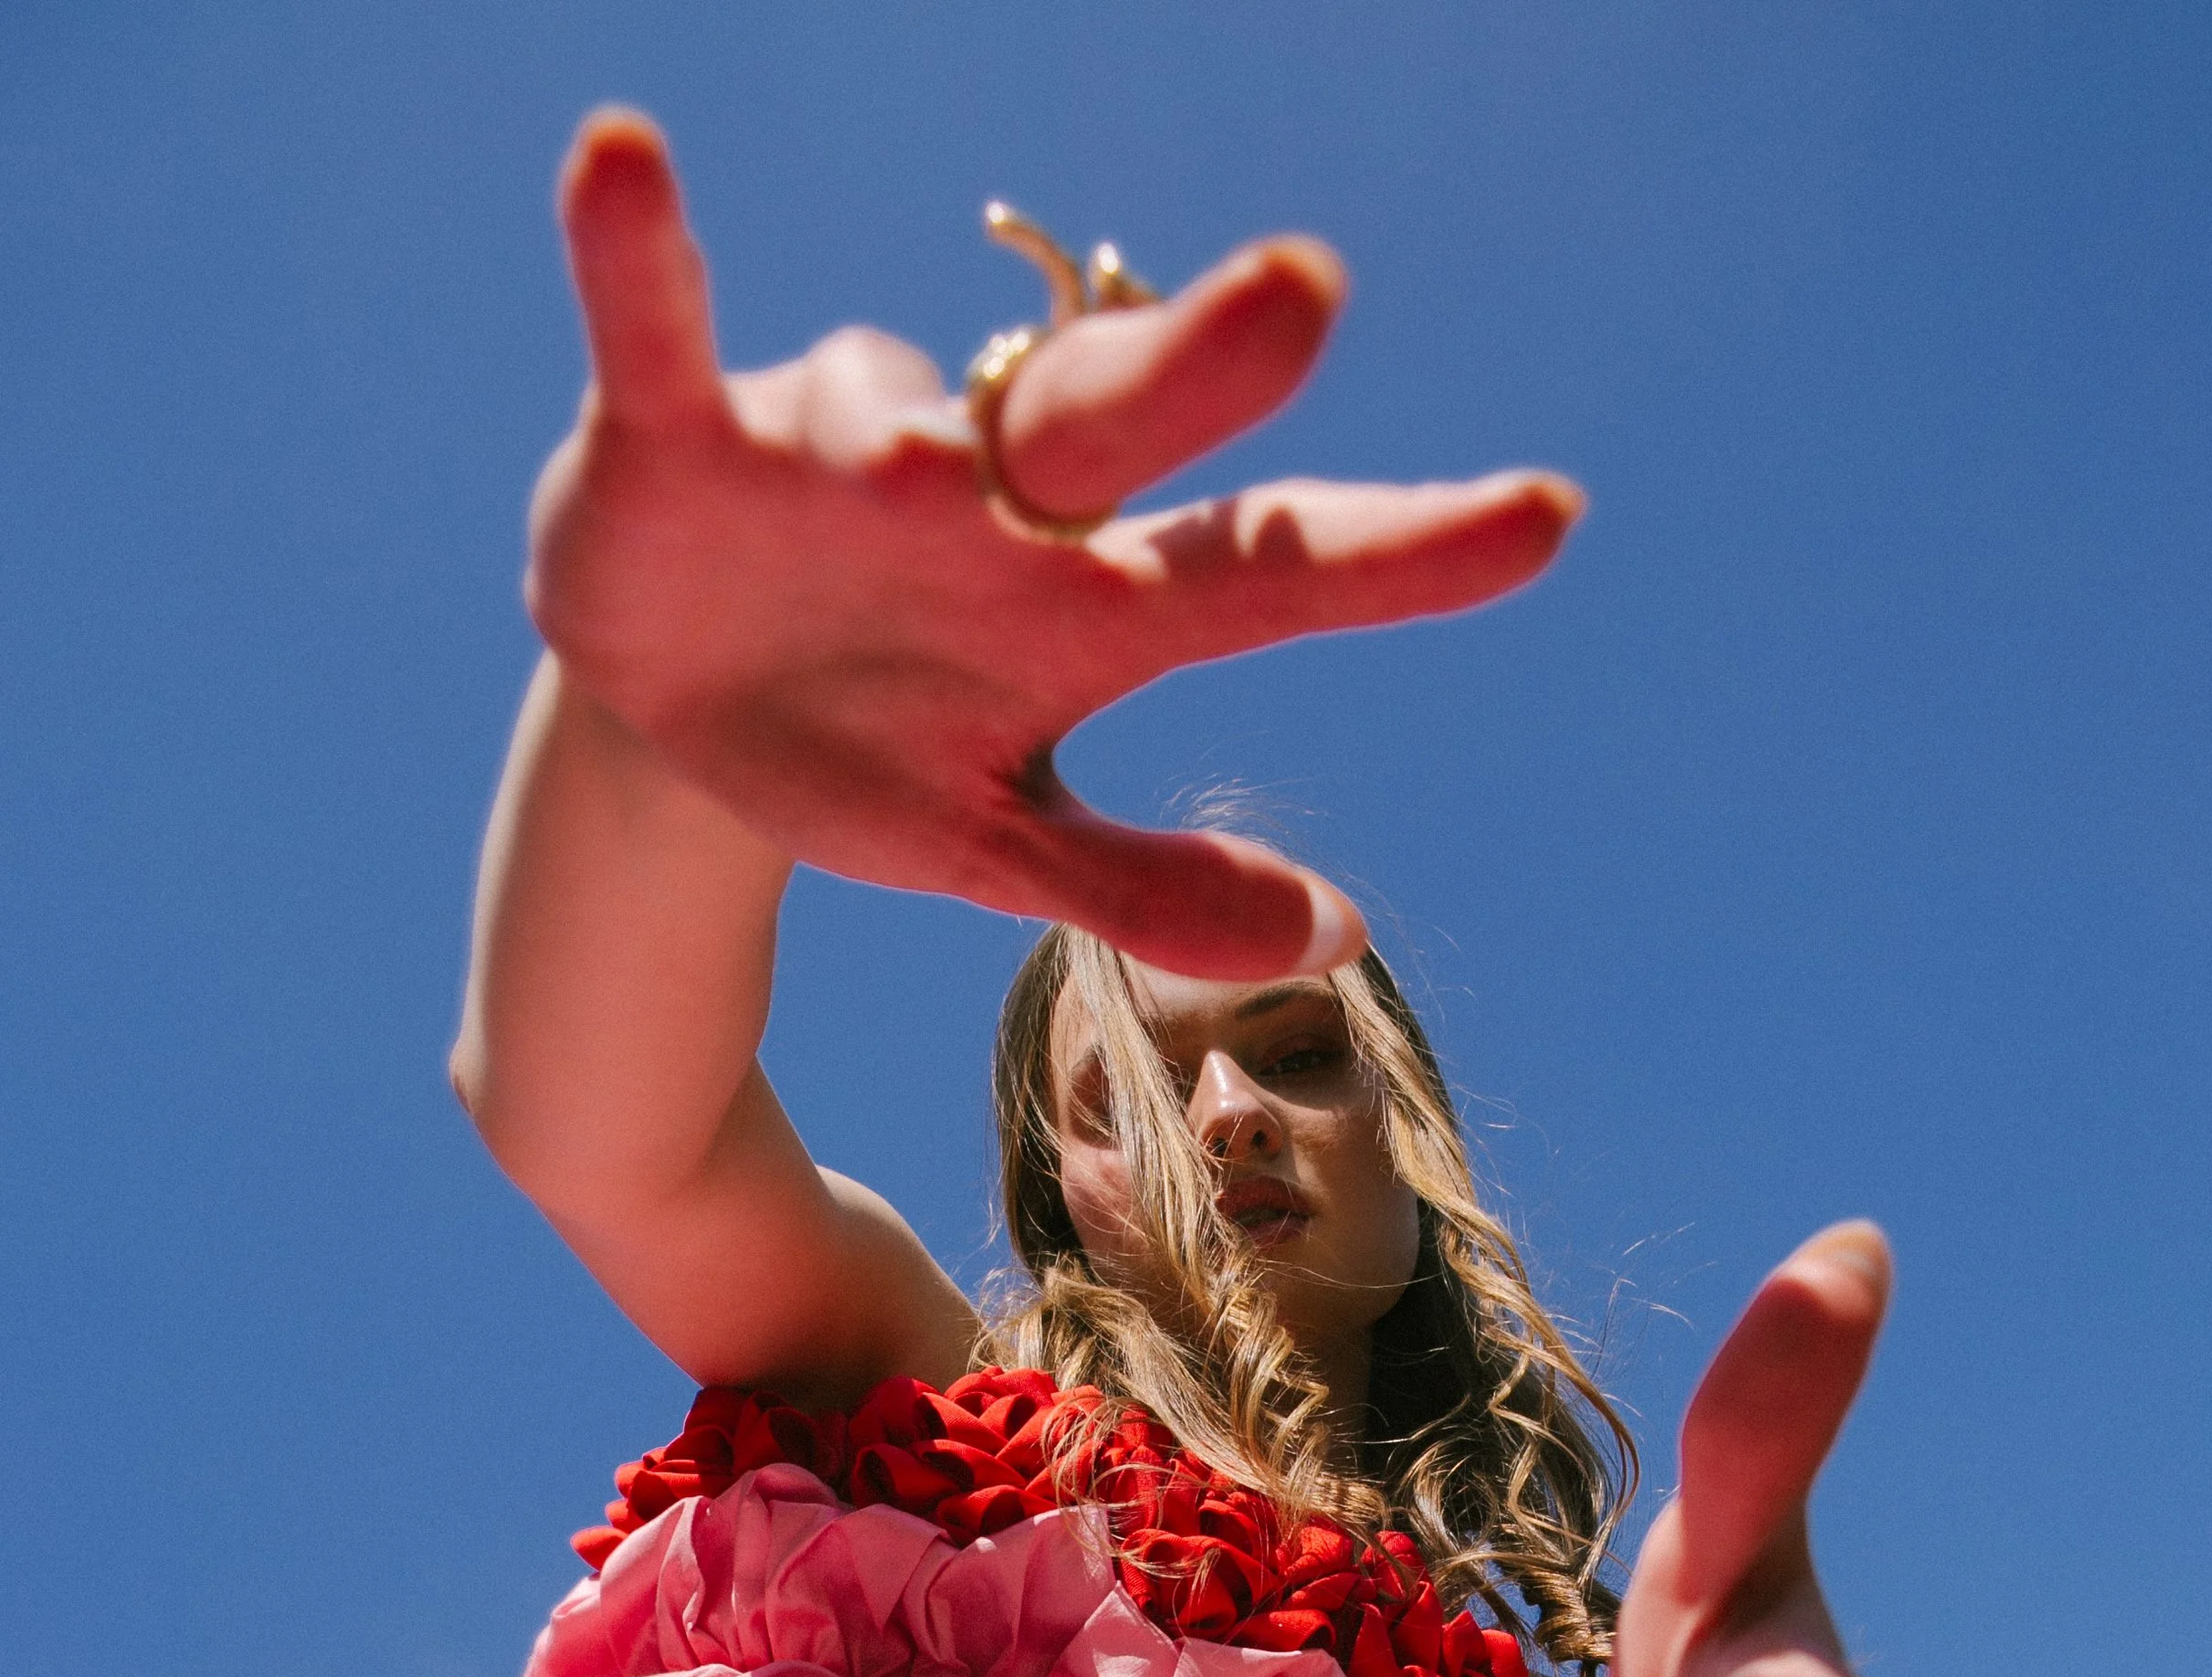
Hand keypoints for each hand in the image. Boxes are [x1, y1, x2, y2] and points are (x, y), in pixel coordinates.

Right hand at [528, 113, 1581, 979]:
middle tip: (1310, 294)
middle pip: (1115, 415)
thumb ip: (1145, 887)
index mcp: (1080, 607)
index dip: (1396, 553)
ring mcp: (837, 456)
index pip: (1264, 566)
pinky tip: (620, 157)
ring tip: (906, 471)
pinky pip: (659, 325)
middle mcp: (985, 503)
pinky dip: (634, 250)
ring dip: (900, 424)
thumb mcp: (997, 844)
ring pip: (892, 406)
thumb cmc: (871, 756)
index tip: (1544, 517)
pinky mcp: (682, 433)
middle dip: (1205, 357)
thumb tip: (1334, 936)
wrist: (685, 720)